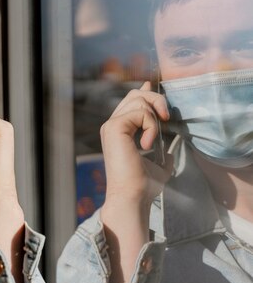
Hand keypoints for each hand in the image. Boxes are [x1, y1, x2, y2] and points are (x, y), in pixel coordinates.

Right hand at [99, 81, 172, 282]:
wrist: (132, 196)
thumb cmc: (143, 184)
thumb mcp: (159, 161)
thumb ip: (162, 147)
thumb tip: (172, 141)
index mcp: (119, 131)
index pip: (130, 101)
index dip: (144, 92)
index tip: (151, 86)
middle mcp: (111, 126)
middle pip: (135, 95)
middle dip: (156, 100)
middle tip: (166, 118)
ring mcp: (111, 126)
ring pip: (139, 101)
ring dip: (154, 118)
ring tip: (152, 140)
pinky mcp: (114, 128)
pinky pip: (140, 113)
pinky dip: (151, 126)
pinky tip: (146, 144)